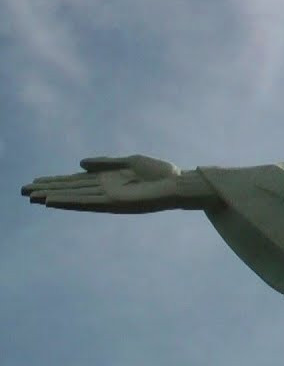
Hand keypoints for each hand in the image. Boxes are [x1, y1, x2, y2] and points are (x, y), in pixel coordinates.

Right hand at [22, 155, 183, 213]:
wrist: (178, 183)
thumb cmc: (160, 172)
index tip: (35, 182)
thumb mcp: (130, 161)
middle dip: (47, 190)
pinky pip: (87, 203)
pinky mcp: (115, 204)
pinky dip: (70, 202)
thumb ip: (105, 163)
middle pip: (70, 190)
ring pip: (74, 197)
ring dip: (53, 197)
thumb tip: (79, 164)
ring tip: (32, 197)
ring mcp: (108, 198)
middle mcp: (105, 190)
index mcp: (107, 179)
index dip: (55, 181)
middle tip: (23, 191)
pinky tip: (53, 201)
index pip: (75, 181)